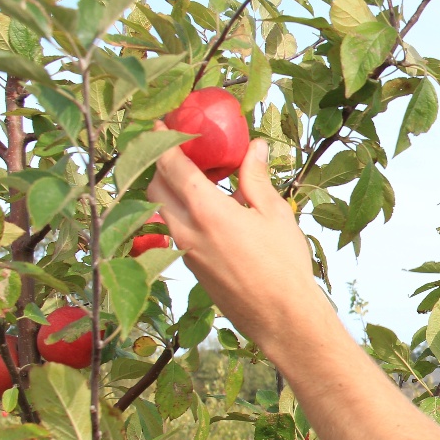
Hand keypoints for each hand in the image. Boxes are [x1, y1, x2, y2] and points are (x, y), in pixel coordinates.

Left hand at [147, 127, 322, 352]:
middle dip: (161, 164)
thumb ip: (256, 178)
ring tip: (196, 180)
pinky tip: (208, 212)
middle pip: (155, 186)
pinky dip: (181, 213)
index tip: (160, 123)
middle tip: (179, 150)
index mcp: (207, 211)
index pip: (171, 165)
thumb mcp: (274, 214)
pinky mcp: (190, 266)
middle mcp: (186, 230)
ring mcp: (184, 250)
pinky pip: (174, 230)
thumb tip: (255, 147)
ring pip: (161, 210)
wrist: (281, 317)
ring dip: (170, 190)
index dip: (162, 140)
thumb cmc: (284, 265)